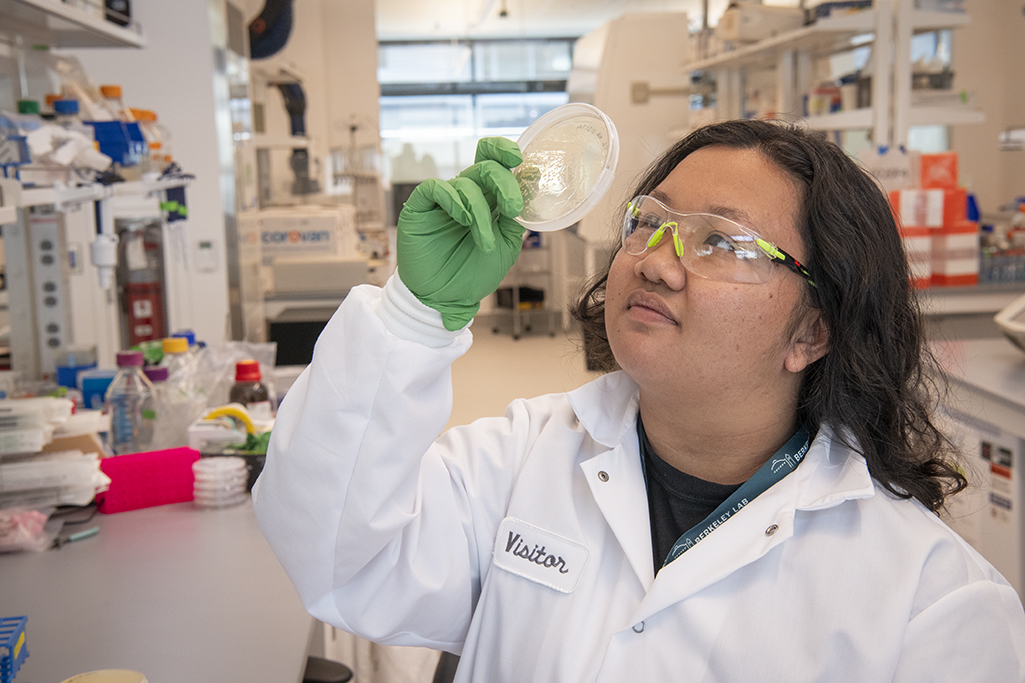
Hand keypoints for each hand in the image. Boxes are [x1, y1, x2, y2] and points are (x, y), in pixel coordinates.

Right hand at [397, 137, 525, 330]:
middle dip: (504, 182)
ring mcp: (443, 200)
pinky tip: (463, 219)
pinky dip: (453, 199)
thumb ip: (515, 219)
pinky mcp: (420, 207)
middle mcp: (466, 195)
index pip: (495, 163)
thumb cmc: (474, 274)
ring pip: (465, 182)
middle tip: (513, 208)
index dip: (505, 151)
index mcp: (488, 200)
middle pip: (485, 165)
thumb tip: (528, 192)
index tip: (520, 159)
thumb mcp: (506, 247)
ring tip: (485, 242)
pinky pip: (435, 188)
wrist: (446, 300)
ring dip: (480, 212)